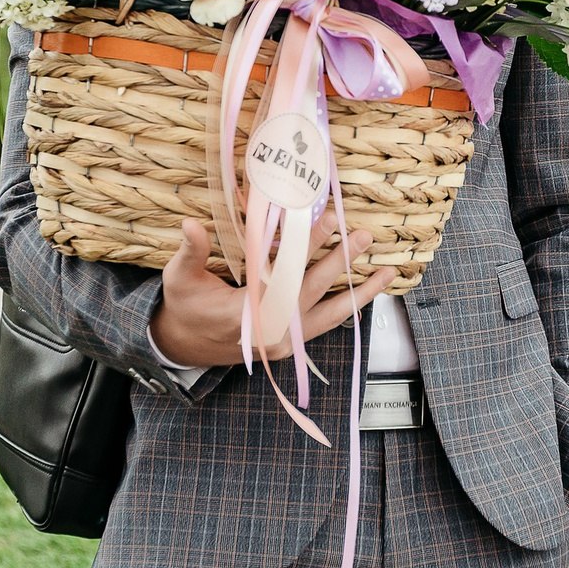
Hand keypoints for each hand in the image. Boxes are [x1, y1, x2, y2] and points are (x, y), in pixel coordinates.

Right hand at [150, 215, 394, 367]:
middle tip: (363, 234)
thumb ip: (191, 251)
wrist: (183, 347)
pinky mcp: (290, 345)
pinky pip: (325, 325)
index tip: (327, 220)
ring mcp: (284, 343)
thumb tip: (190, 224)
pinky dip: (348, 308)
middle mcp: (271, 332)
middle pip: (313, 292)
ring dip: (359, 294)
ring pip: (329, 316)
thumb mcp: (180, 278)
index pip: (284, 277)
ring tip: (388, 272)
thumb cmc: (183, 308)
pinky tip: (367, 291)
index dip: (307, 247)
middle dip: (340, 262)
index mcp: (245, 314)